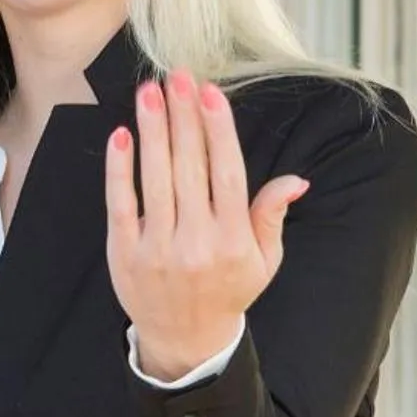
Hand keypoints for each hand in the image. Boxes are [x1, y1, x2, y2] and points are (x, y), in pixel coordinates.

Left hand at [104, 69, 308, 382]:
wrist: (185, 340)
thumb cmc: (228, 289)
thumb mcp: (263, 260)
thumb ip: (271, 216)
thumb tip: (297, 179)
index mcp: (233, 239)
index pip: (227, 173)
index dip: (218, 129)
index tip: (210, 91)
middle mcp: (197, 241)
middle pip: (189, 167)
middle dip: (183, 117)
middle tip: (176, 76)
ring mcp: (159, 247)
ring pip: (155, 179)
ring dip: (152, 131)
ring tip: (149, 92)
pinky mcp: (125, 253)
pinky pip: (120, 204)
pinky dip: (119, 169)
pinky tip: (122, 135)